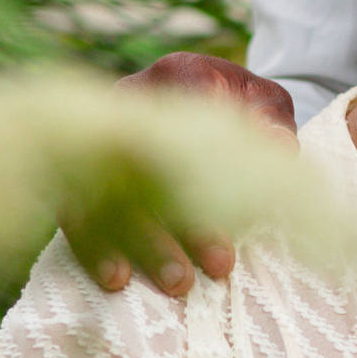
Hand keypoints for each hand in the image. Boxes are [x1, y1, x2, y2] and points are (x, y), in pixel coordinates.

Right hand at [81, 54, 299, 295]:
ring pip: (105, 190)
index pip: (190, 106)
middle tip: (221, 261)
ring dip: (141, 242)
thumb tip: (279, 145)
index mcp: (175, 74)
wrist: (205, 107)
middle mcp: (127, 102)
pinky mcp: (77, 176)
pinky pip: (77, 213)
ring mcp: (96, 139)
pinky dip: (96, 248)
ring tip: (178, 283)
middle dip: (184, 216)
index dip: (211, 153)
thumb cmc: (240, 110)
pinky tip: (116, 279)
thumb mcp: (266, 104)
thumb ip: (272, 121)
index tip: (242, 193)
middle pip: (144, 158)